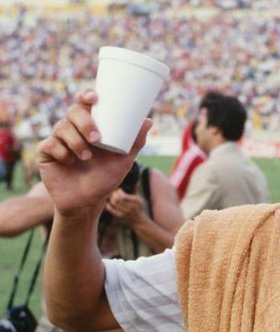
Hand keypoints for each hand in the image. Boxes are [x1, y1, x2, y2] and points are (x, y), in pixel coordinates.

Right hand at [37, 89, 151, 216]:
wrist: (88, 202)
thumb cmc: (105, 178)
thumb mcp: (123, 161)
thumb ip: (135, 142)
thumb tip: (148, 121)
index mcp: (89, 127)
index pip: (85, 104)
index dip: (86, 96)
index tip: (94, 98)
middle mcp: (73, 130)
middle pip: (73, 112)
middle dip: (84, 122)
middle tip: (96, 139)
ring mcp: (58, 140)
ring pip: (61, 127)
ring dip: (76, 141)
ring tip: (86, 157)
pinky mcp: (46, 153)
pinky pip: (50, 144)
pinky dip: (62, 152)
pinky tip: (70, 162)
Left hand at [105, 189, 145, 225]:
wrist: (139, 221)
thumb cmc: (138, 207)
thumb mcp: (140, 199)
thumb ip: (136, 190)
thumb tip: (135, 182)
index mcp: (137, 201)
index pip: (123, 195)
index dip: (119, 191)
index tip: (119, 189)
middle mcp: (131, 207)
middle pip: (117, 199)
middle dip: (114, 194)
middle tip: (114, 192)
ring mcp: (125, 212)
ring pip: (114, 203)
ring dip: (111, 198)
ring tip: (112, 197)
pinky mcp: (120, 216)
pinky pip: (111, 209)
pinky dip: (108, 204)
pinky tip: (109, 202)